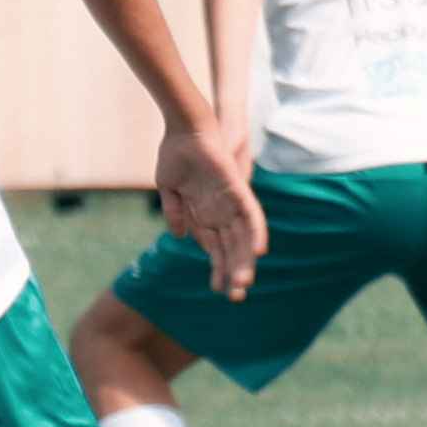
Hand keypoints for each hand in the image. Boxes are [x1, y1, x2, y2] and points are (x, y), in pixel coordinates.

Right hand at [155, 118, 266, 301]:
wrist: (182, 128)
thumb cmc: (175, 154)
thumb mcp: (169, 189)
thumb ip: (175, 212)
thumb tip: (179, 236)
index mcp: (205, 214)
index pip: (217, 249)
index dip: (219, 269)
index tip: (218, 290)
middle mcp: (221, 212)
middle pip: (232, 248)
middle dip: (233, 273)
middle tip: (235, 298)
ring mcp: (230, 201)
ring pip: (242, 237)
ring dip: (244, 260)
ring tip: (243, 284)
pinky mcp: (237, 189)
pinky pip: (251, 214)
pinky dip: (255, 232)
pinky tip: (258, 252)